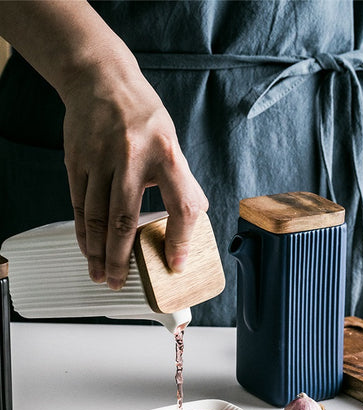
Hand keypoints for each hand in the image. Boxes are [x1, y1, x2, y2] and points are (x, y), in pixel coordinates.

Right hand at [62, 51, 207, 289]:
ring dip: (98, 252)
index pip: (181, 206)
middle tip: (120, 283)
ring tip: (101, 275)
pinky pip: (78, 205)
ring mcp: (100, 160)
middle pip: (125, 221)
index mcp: (167, 155)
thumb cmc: (143, 117)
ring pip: (96, 218)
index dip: (181, 241)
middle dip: (122, 259)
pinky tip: (87, 248)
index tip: (176, 264)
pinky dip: (82, 232)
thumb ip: (181, 181)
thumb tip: (192, 217)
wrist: (102, 81)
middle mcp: (133, 158)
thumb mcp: (172, 144)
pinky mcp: (77, 160)